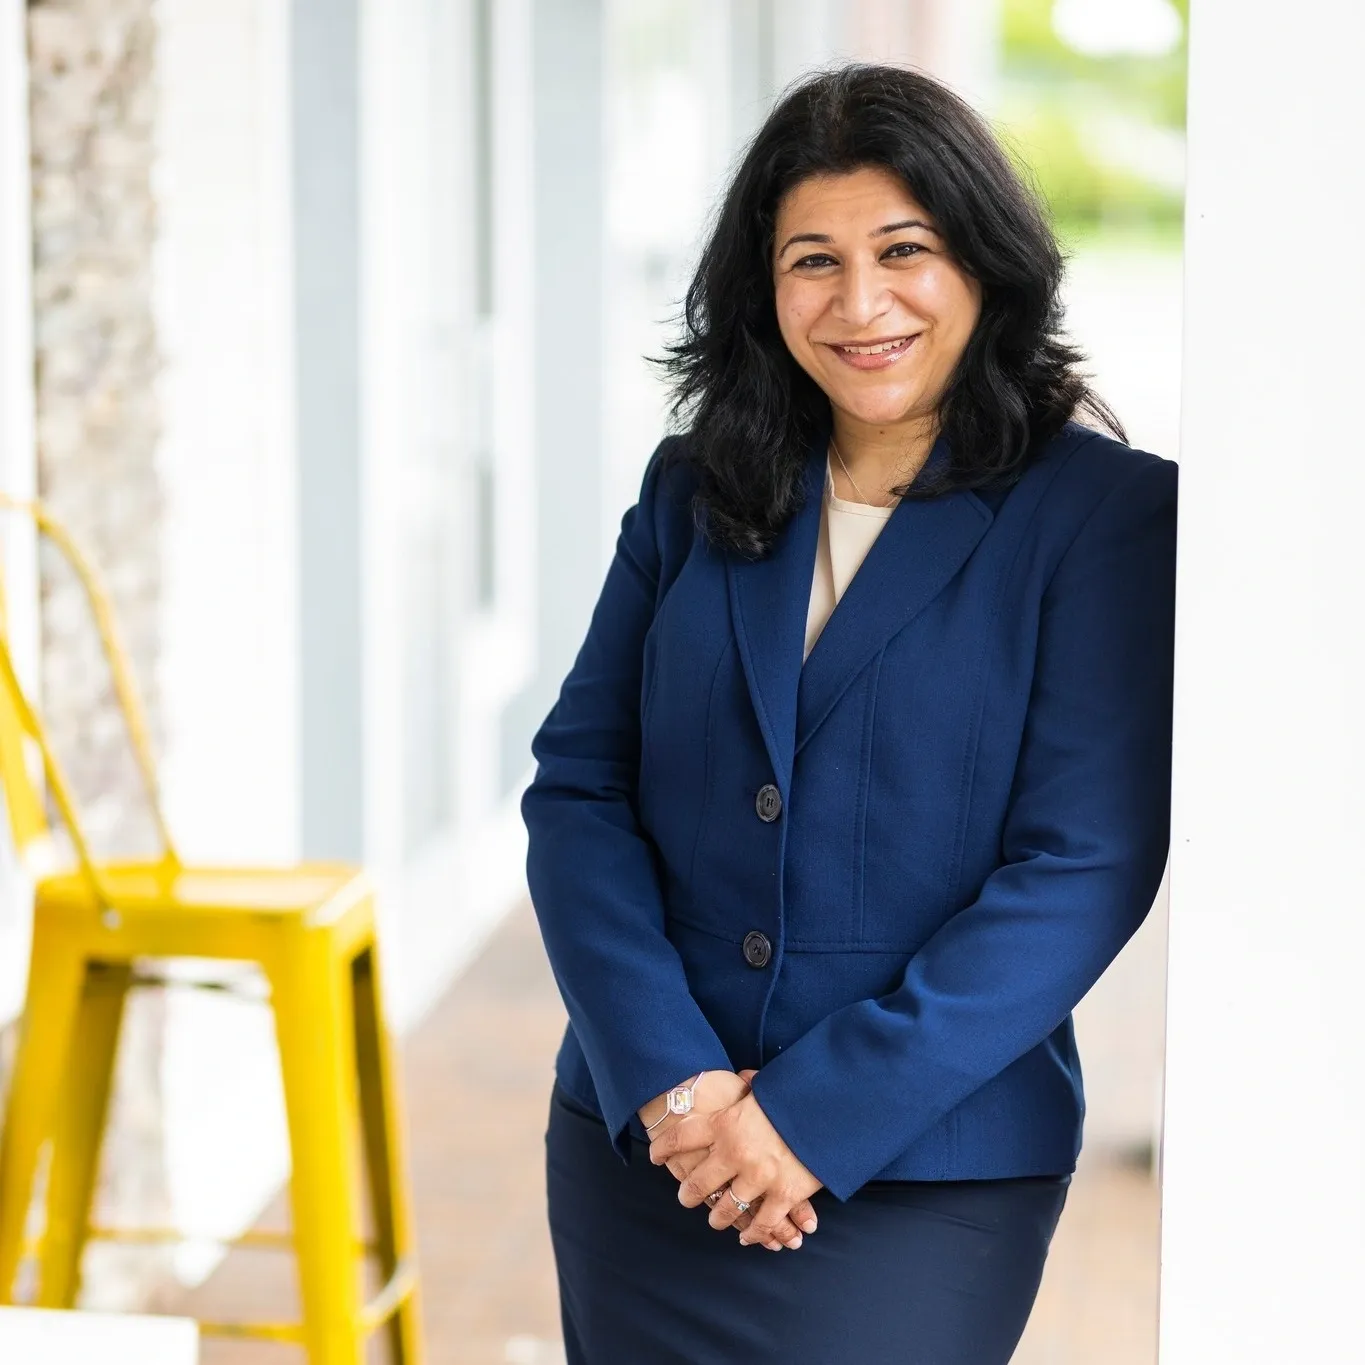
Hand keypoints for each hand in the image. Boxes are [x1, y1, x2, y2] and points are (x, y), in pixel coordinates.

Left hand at [649, 1081, 821, 1247]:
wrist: (829, 1107)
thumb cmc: (795, 1093)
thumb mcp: (764, 1086)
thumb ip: (747, 1088)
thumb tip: (742, 1077)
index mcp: (725, 1121)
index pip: (681, 1137)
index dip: (664, 1148)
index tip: (655, 1155)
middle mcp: (735, 1151)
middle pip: (698, 1182)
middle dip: (688, 1193)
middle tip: (686, 1197)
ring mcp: (758, 1175)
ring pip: (725, 1209)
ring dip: (718, 1217)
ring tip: (715, 1219)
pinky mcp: (783, 1194)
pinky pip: (761, 1222)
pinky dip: (755, 1232)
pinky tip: (748, 1235)